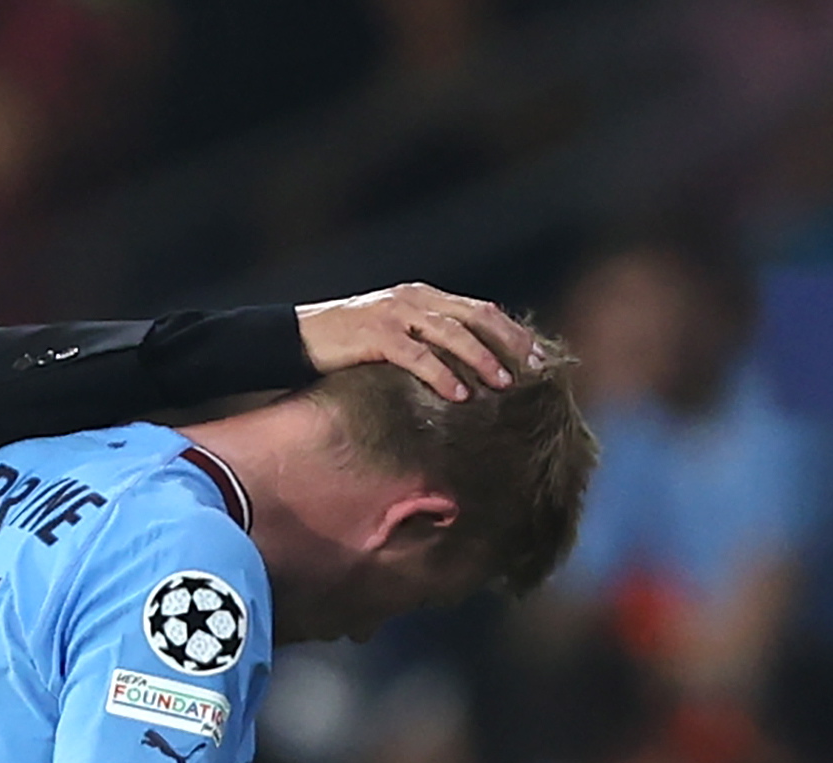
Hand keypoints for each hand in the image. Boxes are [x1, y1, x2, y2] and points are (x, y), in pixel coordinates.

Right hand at [296, 284, 539, 401]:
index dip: (512, 333)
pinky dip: (442, 375)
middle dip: (509, 343)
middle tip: (535, 370)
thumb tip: (465, 371)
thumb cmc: (345, 346)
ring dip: (482, 359)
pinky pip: (418, 355)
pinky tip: (459, 395)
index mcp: (423, 297)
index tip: (538, 358)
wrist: (294, 339)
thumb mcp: (392, 336)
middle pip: (475, 316)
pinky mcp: (375, 335)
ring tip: (503, 384)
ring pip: (452, 333)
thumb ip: (425, 342)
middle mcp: (414, 299)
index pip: (479, 310)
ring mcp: (395, 314)